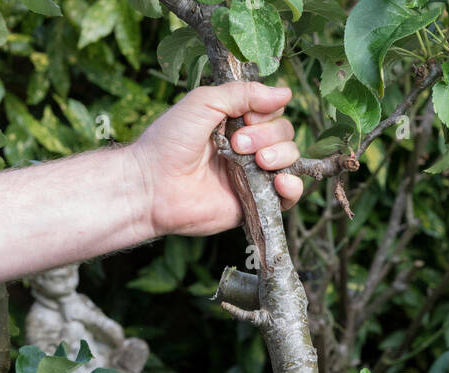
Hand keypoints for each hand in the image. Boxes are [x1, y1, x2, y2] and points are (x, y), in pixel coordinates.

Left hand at [129, 81, 303, 237]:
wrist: (155, 185)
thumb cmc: (171, 141)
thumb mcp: (205, 102)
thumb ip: (243, 94)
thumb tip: (286, 92)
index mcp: (236, 122)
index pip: (272, 111)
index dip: (266, 112)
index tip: (244, 118)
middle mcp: (248, 148)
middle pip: (285, 133)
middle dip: (267, 135)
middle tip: (237, 145)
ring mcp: (253, 176)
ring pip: (290, 159)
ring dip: (279, 155)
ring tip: (256, 162)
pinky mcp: (255, 203)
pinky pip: (290, 196)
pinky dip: (293, 186)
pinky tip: (280, 181)